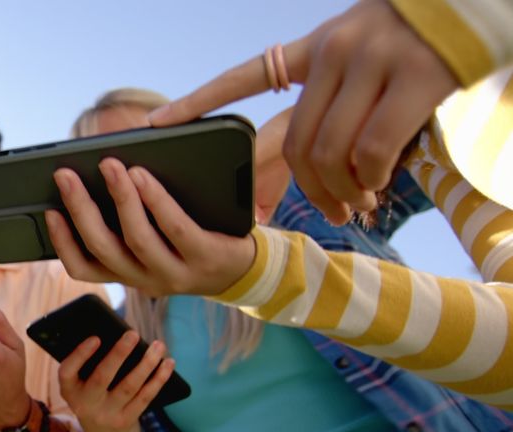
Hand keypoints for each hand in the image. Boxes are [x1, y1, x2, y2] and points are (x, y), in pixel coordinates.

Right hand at [45, 158, 255, 297]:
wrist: (249, 270)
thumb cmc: (194, 246)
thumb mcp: (156, 245)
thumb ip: (129, 225)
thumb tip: (101, 179)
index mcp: (130, 275)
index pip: (84, 269)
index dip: (62, 242)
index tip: (49, 211)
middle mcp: (147, 280)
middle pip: (102, 248)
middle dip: (80, 209)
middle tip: (65, 175)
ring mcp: (176, 272)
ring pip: (135, 238)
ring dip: (118, 198)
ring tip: (109, 166)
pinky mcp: (205, 258)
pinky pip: (173, 227)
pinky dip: (154, 199)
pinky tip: (142, 176)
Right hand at [58, 332, 174, 431]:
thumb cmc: (93, 396)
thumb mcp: (81, 385)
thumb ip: (90, 365)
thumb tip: (119, 338)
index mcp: (69, 390)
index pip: (67, 371)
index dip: (80, 354)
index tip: (96, 338)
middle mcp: (85, 404)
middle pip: (102, 377)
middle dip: (119, 354)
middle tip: (133, 334)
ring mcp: (106, 415)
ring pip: (129, 386)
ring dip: (146, 363)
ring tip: (158, 346)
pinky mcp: (126, 421)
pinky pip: (145, 397)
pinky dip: (158, 378)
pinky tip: (167, 363)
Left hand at [147, 0, 457, 224]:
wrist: (476, 2)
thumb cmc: (418, 38)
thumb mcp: (359, 52)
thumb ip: (330, 97)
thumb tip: (315, 166)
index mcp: (314, 48)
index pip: (243, 78)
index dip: (198, 102)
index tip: (155, 123)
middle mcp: (334, 53)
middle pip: (294, 139)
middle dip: (307, 187)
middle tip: (330, 211)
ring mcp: (373, 63)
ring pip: (332, 150)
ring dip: (342, 189)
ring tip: (358, 202)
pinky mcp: (415, 78)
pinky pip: (375, 148)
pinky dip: (373, 177)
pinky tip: (378, 186)